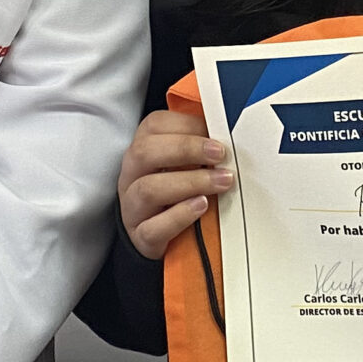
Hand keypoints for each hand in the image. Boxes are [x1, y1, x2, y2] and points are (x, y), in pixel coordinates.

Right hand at [118, 108, 231, 259]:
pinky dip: (180, 216)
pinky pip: (153, 228)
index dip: (186, 125)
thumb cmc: (178, 193)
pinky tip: (202, 206)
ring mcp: (132, 207)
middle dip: (186, 149)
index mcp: (142, 150)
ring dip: (190, 182)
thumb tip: (230, 132)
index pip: (153, 125)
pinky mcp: (141, 236)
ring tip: (221, 182)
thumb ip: (201, 148)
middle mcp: (132, 175)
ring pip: (149, 189)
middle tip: (220, 154)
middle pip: (145, 152)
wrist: (163, 236)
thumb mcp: (186, 165)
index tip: (217, 133)